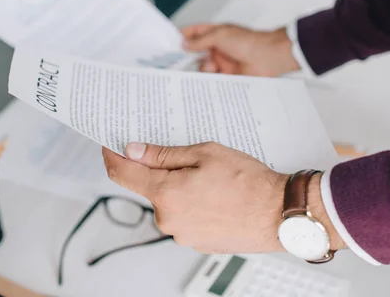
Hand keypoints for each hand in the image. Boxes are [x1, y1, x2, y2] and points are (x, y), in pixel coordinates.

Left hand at [102, 142, 345, 253]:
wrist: (279, 214)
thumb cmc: (249, 183)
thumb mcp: (205, 154)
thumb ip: (164, 154)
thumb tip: (134, 151)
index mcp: (166, 194)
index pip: (122, 174)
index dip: (112, 156)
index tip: (109, 146)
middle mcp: (168, 219)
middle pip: (150, 188)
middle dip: (161, 171)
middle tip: (190, 158)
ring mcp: (183, 235)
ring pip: (169, 203)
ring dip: (180, 188)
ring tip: (213, 179)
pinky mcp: (197, 243)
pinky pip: (185, 217)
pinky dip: (193, 204)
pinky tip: (217, 196)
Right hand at [181, 24, 299, 76]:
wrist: (268, 58)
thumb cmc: (249, 42)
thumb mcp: (220, 36)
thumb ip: (201, 41)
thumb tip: (184, 44)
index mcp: (216, 34)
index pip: (195, 33)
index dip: (183, 37)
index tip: (170, 44)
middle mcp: (218, 48)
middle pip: (197, 53)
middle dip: (188, 57)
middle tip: (176, 62)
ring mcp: (222, 63)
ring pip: (203, 68)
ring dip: (202, 69)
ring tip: (209, 68)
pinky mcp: (228, 77)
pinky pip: (213, 80)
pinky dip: (209, 80)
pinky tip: (211, 79)